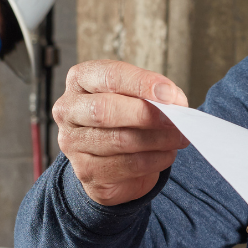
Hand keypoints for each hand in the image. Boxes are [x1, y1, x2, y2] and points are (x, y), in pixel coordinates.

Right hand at [52, 60, 190, 205]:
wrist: (112, 160)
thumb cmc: (126, 118)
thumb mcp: (136, 97)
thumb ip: (152, 95)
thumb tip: (175, 101)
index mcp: (80, 80)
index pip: (109, 76)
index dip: (142, 83)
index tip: (170, 93)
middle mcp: (68, 110)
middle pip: (105, 110)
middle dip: (146, 114)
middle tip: (175, 119)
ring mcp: (72, 143)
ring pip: (119, 140)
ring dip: (157, 139)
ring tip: (179, 137)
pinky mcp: (86, 171)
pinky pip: (126, 165)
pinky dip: (154, 160)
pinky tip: (167, 154)